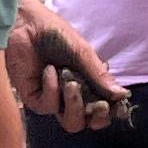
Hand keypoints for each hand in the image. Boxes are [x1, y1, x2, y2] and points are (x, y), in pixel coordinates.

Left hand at [6, 0, 125, 132]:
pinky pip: (49, 106)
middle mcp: (73, 95)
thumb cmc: (55, 33)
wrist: (25, 25)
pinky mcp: (35, 98)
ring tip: (71, 85)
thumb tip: (122, 95)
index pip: (104, 108)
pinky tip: (49, 70)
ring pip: (71, 122)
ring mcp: (54, 98)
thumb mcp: (82, 53)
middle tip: (98, 105)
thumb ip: (100, 76)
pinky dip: (52, 89)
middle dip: (96, 117)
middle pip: (89, 122)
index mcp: (89, 83)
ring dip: (75, 106)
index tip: (114, 105)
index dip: (110, 112)